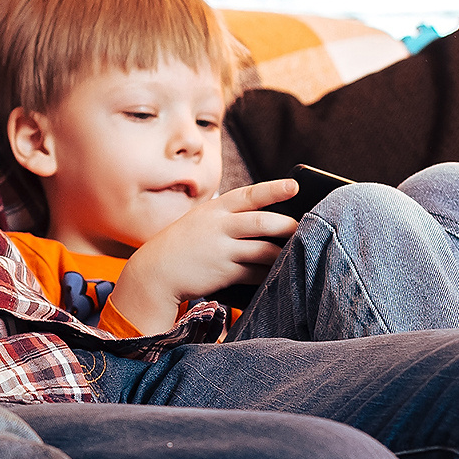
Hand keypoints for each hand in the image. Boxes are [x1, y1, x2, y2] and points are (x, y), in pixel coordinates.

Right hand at [111, 179, 300, 336]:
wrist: (155, 271)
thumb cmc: (185, 244)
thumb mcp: (202, 221)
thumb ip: (230, 218)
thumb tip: (270, 221)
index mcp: (215, 209)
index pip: (250, 194)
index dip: (275, 189)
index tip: (296, 185)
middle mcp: (219, 227)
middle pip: (263, 222)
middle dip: (287, 225)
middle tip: (303, 227)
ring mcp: (221, 251)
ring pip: (264, 250)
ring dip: (283, 252)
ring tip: (296, 252)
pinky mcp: (224, 273)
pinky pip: (255, 273)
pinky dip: (269, 273)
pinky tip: (278, 273)